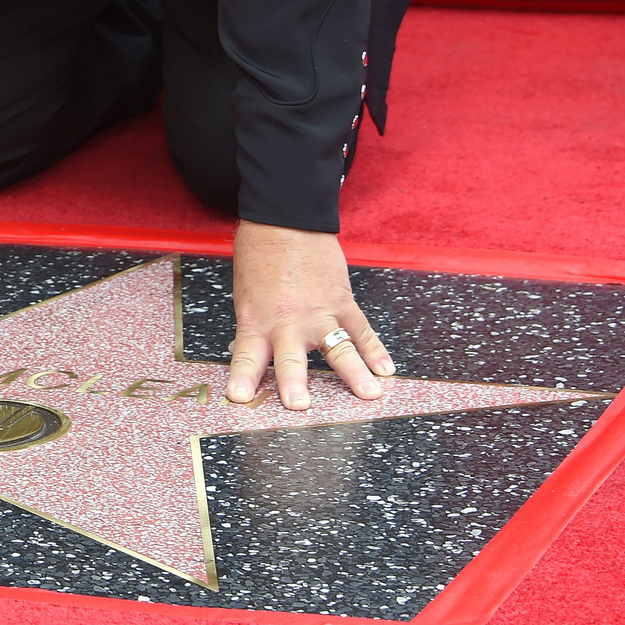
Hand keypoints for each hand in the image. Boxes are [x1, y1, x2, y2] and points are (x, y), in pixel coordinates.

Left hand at [223, 220, 393, 410]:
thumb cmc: (261, 255)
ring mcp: (318, 313)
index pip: (247, 356)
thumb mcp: (245, 295)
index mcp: (257, 319)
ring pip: (337, 348)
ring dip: (353, 372)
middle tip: (298, 404)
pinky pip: (361, 330)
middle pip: (291, 358)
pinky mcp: (341, 301)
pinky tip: (386, 369)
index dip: (242, 378)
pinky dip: (376, 350)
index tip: (238, 398)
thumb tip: (250, 354)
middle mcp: (287, 321)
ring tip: (367, 394)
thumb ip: (252, 328)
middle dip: (294, 382)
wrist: (285, 219)